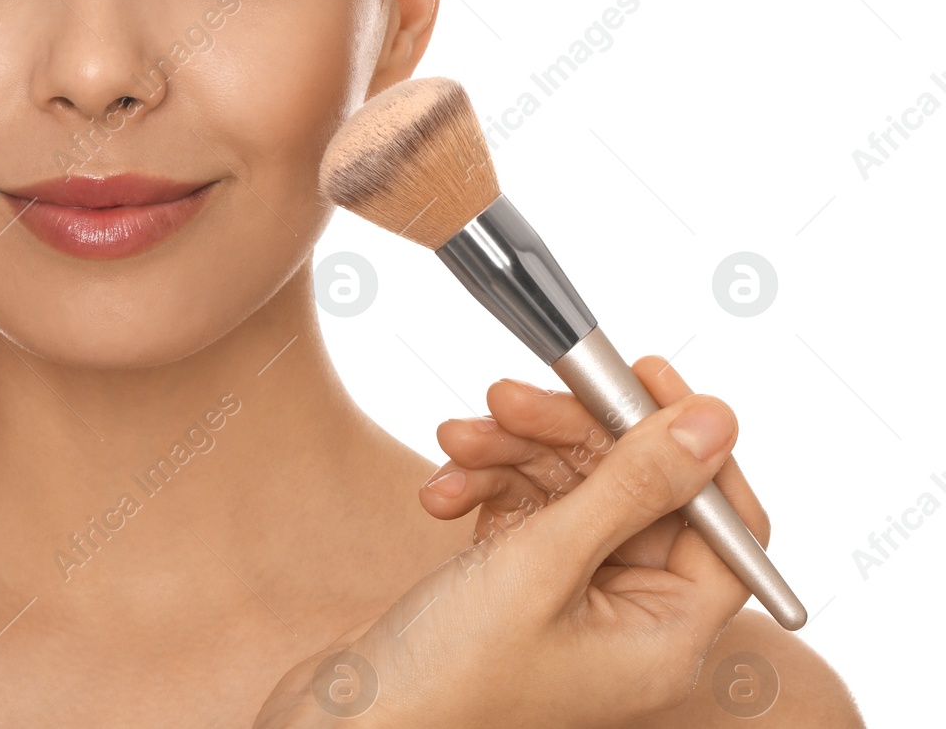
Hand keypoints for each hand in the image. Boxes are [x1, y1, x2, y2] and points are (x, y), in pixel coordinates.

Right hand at [251, 357, 768, 728]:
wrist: (346, 719)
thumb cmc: (448, 674)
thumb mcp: (544, 563)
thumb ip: (633, 485)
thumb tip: (715, 420)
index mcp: (667, 634)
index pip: (724, 521)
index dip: (690, 443)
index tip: (642, 375)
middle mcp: (631, 617)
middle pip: (634, 488)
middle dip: (567, 434)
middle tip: (507, 397)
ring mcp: (573, 598)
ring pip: (571, 485)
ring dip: (512, 452)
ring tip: (457, 439)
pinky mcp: (520, 581)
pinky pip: (524, 505)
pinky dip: (484, 483)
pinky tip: (442, 490)